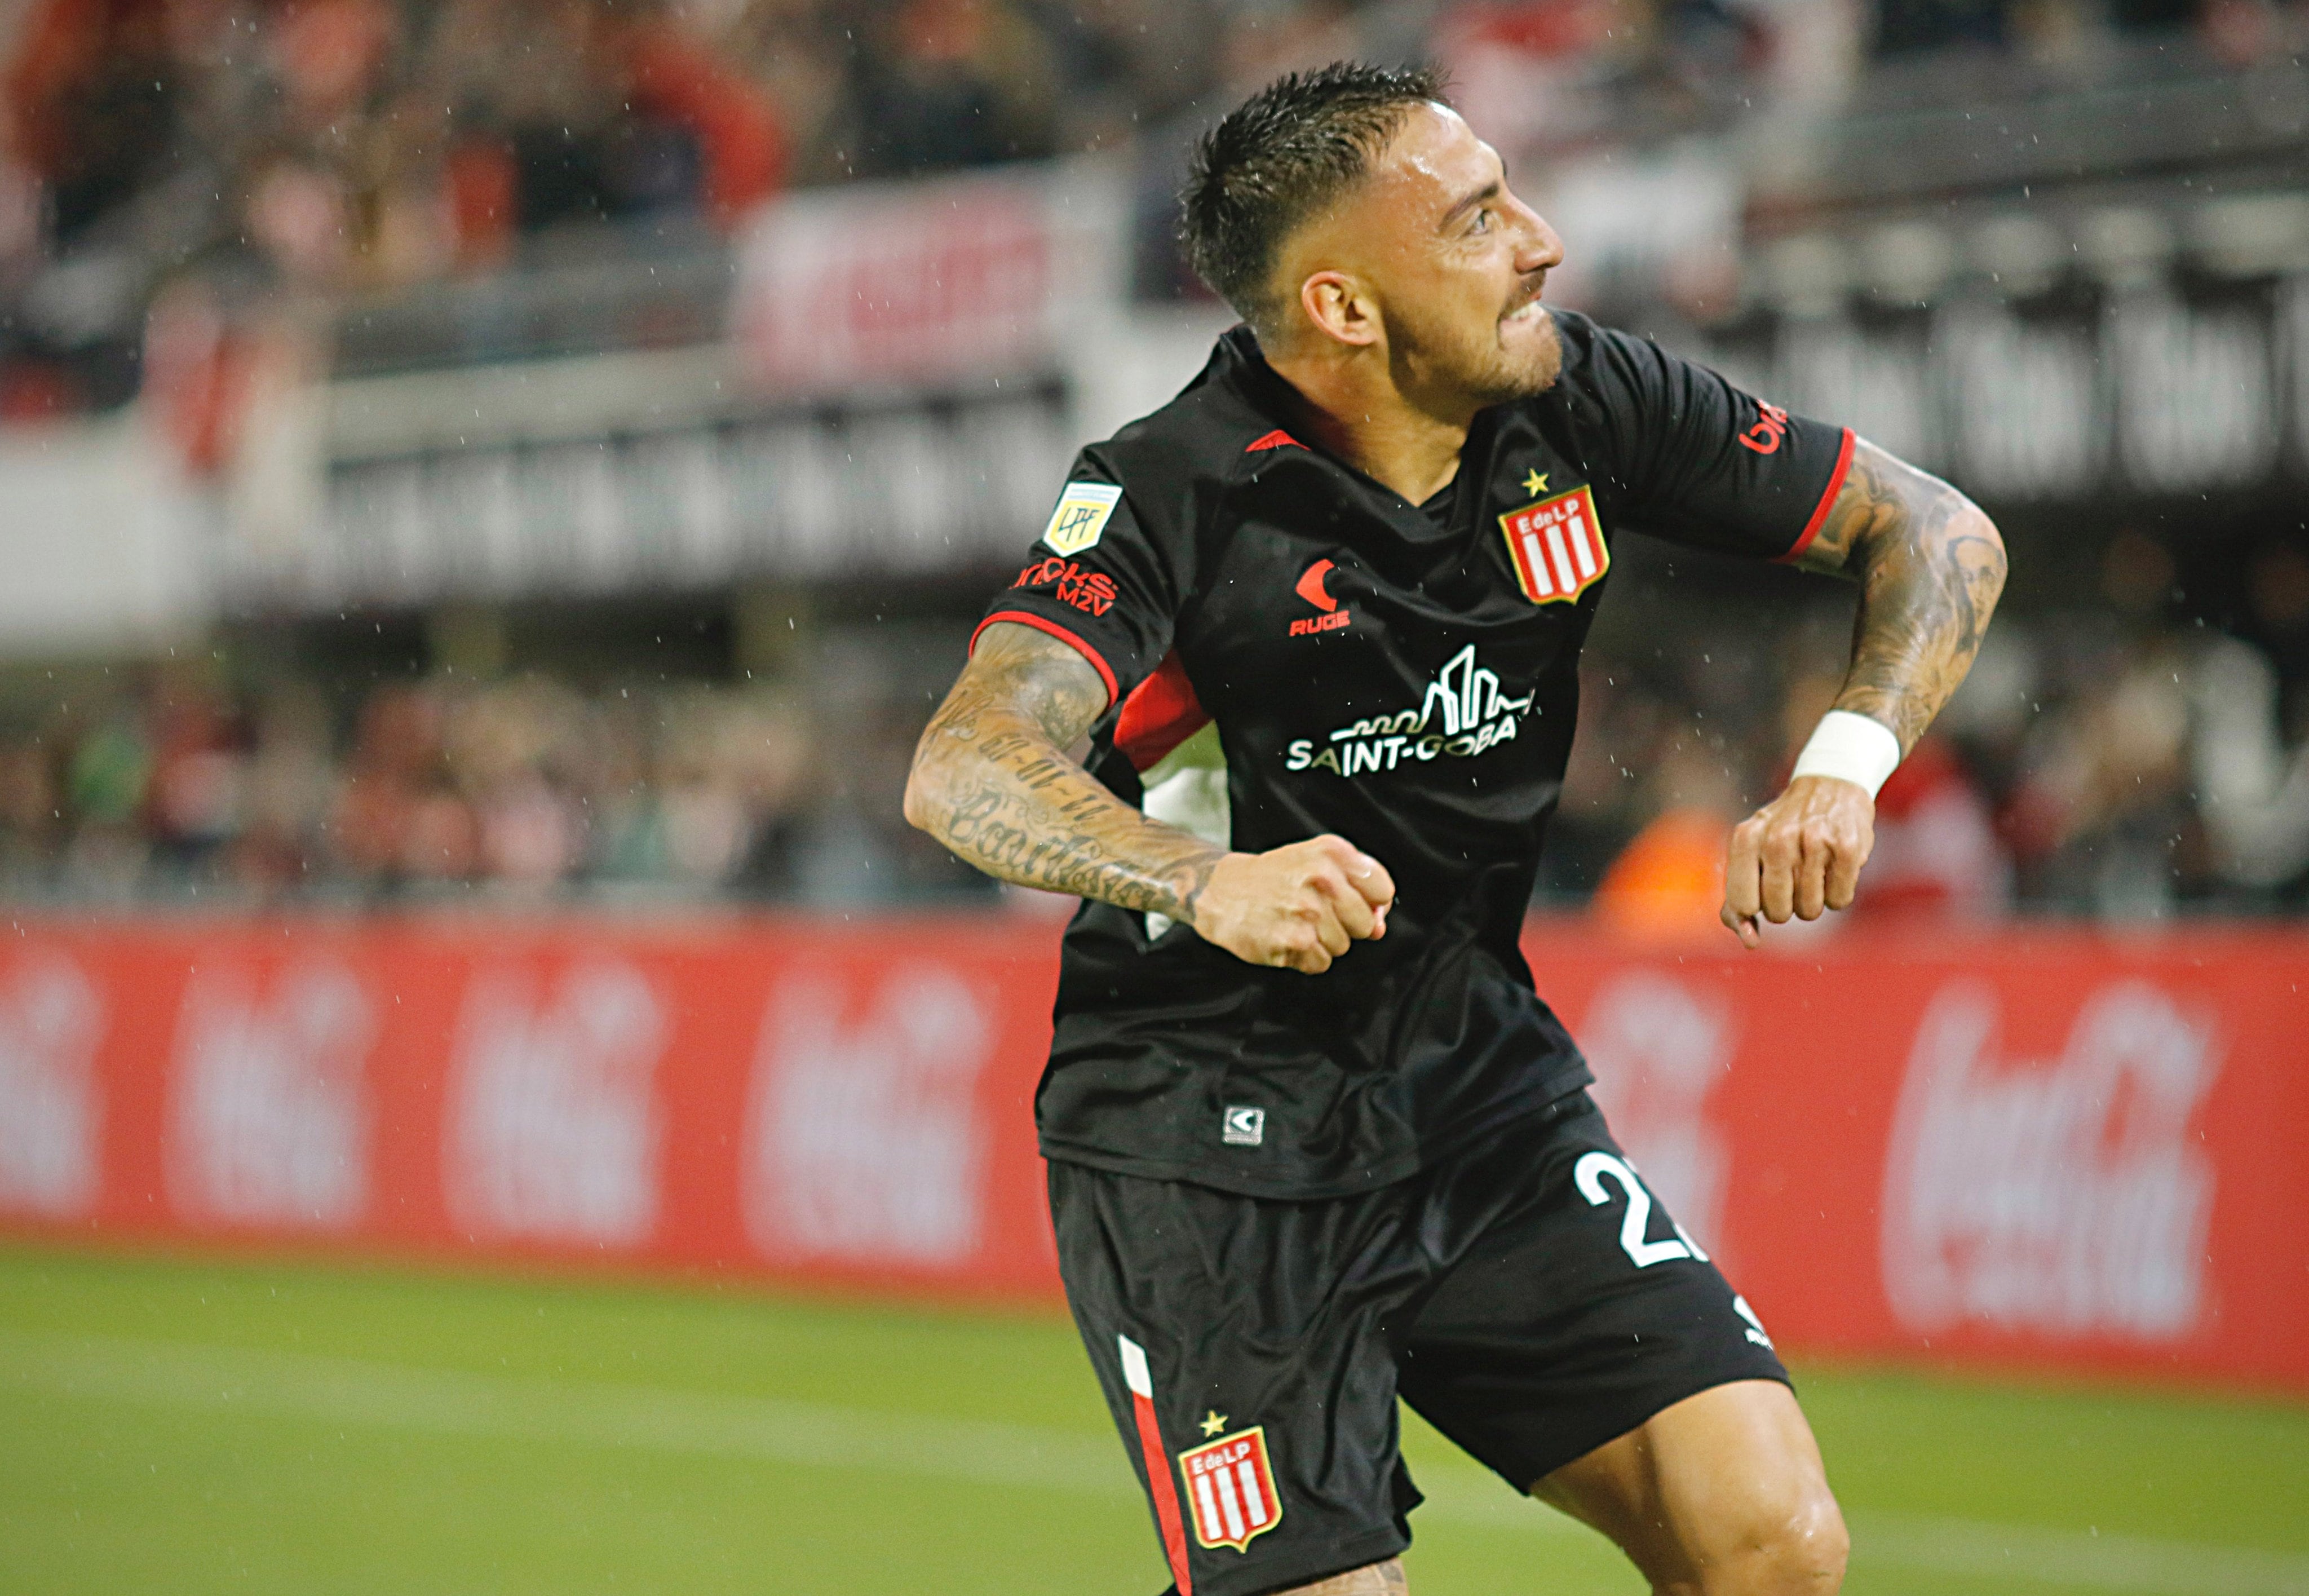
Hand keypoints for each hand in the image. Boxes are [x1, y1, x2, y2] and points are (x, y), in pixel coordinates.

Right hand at [1193, 836, 1395, 973]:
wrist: (1219, 891)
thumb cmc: (1272, 878)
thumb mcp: (1315, 863)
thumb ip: (1356, 889)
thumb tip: (1380, 928)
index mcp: (1332, 852)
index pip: (1383, 890)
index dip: (1371, 904)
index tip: (1349, 904)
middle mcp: (1322, 877)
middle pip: (1365, 924)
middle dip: (1344, 926)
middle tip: (1312, 913)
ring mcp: (1308, 910)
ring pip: (1343, 946)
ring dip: (1321, 942)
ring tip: (1293, 923)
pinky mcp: (1294, 940)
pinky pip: (1321, 963)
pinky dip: (1305, 958)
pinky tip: (1285, 937)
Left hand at [1720, 775, 1875, 948]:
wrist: (1830, 784)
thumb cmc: (1783, 829)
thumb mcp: (1751, 851)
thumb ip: (1739, 898)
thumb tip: (1749, 941)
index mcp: (1747, 838)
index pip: (1743, 904)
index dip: (1753, 911)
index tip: (1760, 899)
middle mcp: (1778, 838)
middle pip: (1778, 913)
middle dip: (1786, 906)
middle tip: (1792, 879)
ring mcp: (1814, 842)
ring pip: (1810, 910)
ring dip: (1813, 900)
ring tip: (1813, 870)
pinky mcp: (1847, 847)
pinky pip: (1839, 901)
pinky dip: (1838, 893)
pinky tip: (1834, 868)